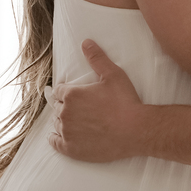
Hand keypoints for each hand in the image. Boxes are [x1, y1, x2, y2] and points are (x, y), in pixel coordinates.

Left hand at [48, 40, 145, 162]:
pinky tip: (60, 137)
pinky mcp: (71, 149)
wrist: (136, 131)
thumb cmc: (125, 102)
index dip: (67, 92)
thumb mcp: (113, 75)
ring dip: (63, 121)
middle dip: (66, 106)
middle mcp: (65, 113)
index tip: (75, 95)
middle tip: (80, 109)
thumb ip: (97, 58)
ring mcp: (67, 132)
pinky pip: (55, 143)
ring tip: (76, 122)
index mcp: (72, 94)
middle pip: (58, 107)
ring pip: (57, 124)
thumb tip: (86, 42)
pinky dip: (55, 139)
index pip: (60, 91)